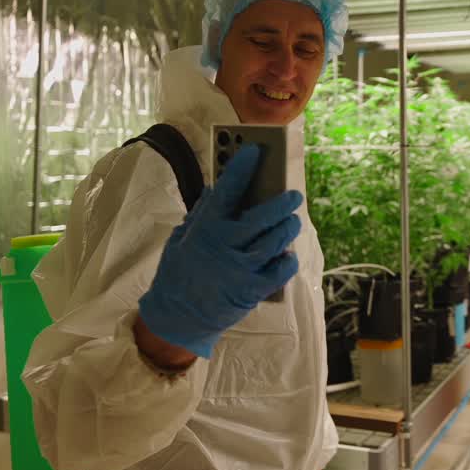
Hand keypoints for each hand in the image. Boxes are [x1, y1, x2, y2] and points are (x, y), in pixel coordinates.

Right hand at [138, 143, 301, 358]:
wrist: (176, 319)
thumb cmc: (177, 274)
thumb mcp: (180, 239)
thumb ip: (201, 214)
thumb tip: (217, 189)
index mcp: (205, 229)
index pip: (226, 190)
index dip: (241, 168)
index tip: (254, 151)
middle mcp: (225, 246)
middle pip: (262, 217)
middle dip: (282, 202)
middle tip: (293, 194)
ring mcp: (240, 269)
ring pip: (276, 241)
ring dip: (288, 228)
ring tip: (293, 220)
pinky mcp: (252, 291)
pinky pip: (280, 271)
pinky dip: (287, 260)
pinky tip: (287, 254)